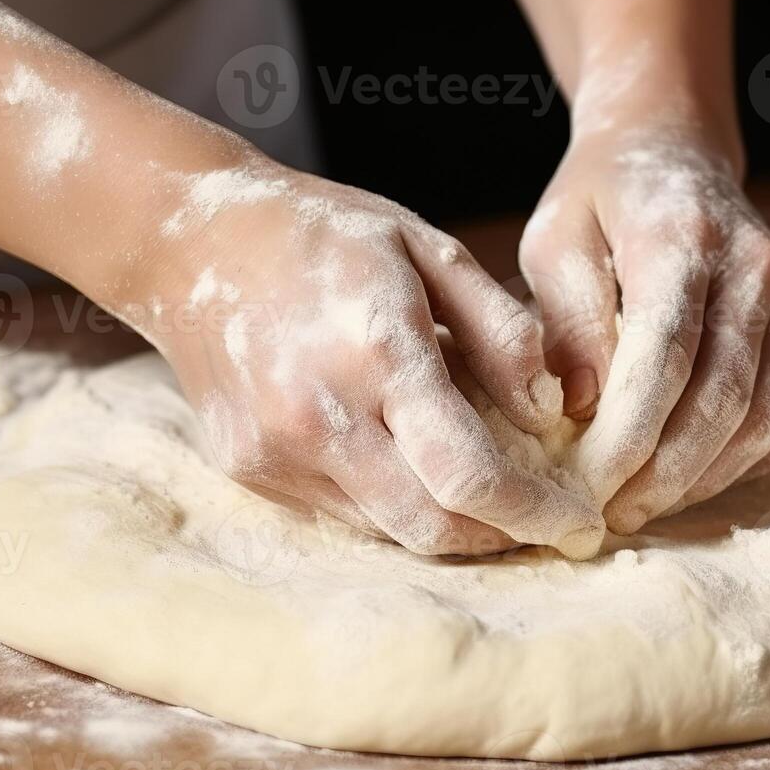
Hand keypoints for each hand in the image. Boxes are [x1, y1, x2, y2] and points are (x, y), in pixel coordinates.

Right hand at [125, 158, 605, 559]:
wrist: (190, 240)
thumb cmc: (323, 233)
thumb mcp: (428, 248)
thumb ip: (501, 331)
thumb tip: (553, 412)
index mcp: (376, 351)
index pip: (468, 473)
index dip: (535, 512)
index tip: (579, 520)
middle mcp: (320, 415)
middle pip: (432, 526)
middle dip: (501, 536)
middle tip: (548, 522)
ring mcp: (275, 451)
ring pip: (388, 529)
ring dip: (450, 524)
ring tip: (490, 492)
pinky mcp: (249, 469)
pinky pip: (342, 512)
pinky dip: (393, 501)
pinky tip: (413, 463)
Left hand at [518, 121, 769, 534]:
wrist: (673, 147)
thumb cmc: (598, 197)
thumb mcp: (556, 238)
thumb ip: (568, 320)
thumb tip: (581, 410)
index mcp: (684, 238)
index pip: (665, 357)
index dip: (628, 433)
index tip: (583, 485)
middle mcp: (753, 269)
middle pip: (720, 399)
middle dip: (661, 473)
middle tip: (606, 516)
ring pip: (760, 419)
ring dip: (698, 479)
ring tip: (635, 507)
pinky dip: (730, 464)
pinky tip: (676, 481)